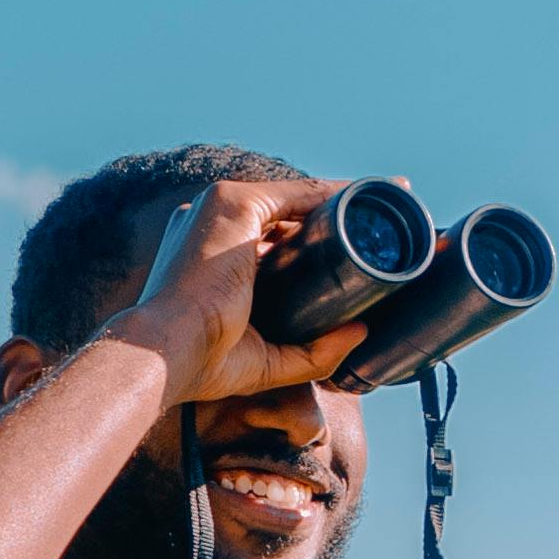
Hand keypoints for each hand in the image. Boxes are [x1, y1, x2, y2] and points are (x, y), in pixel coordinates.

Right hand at [102, 172, 369, 405]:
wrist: (167, 355)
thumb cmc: (203, 364)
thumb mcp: (269, 360)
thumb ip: (313, 350)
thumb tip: (361, 332)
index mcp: (214, 256)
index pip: (275, 240)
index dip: (318, 242)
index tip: (357, 247)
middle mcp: (215, 224)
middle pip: (291, 216)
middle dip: (340, 218)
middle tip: (388, 225)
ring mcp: (222, 209)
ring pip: (300, 200)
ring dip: (347, 202)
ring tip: (392, 207)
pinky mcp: (235, 203)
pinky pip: (301, 194)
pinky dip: (338, 196)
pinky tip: (371, 200)